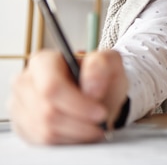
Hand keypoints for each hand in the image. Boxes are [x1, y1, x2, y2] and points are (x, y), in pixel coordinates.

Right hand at [8, 49, 127, 144]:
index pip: (52, 87)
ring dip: (76, 133)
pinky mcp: (22, 125)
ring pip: (45, 130)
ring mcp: (20, 105)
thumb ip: (102, 65)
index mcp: (43, 61)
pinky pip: (41, 141)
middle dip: (80, 122)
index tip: (100, 112)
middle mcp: (25, 82)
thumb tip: (91, 87)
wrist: (97, 95)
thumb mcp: (111, 63)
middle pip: (48, 111)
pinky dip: (66, 140)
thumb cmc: (101, 78)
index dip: (77, 104)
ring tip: (94, 128)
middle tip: (100, 123)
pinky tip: (79, 132)